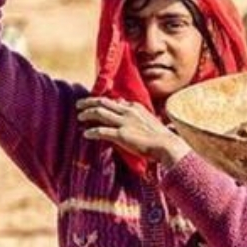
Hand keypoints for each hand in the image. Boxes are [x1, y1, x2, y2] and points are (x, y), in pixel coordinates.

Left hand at [76, 97, 190, 167]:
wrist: (167, 145)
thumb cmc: (162, 137)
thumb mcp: (151, 121)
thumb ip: (140, 116)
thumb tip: (133, 115)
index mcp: (136, 107)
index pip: (116, 101)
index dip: (104, 102)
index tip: (97, 104)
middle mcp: (128, 112)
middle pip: (104, 102)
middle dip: (89, 102)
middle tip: (79, 104)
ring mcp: (124, 122)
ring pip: (99, 113)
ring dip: (87, 114)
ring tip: (79, 116)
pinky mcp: (121, 135)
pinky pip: (101, 131)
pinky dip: (92, 132)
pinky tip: (86, 134)